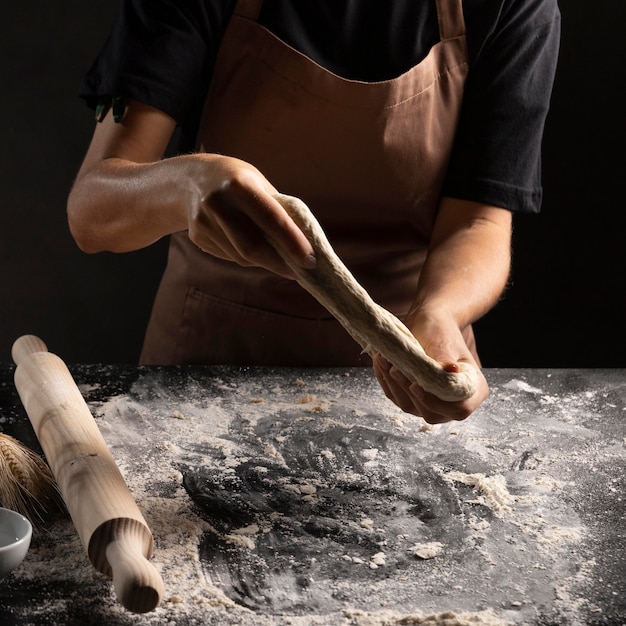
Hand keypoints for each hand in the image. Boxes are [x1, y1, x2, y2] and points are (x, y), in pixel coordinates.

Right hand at [185, 155, 315, 277]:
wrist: (189, 179)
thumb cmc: (237, 181)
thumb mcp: (258, 184)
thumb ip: (277, 210)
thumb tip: (303, 244)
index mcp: (240, 185)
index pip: (273, 220)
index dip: (293, 243)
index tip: (310, 260)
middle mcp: (218, 203)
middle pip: (252, 247)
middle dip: (278, 263)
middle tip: (297, 272)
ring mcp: (204, 221)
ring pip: (241, 256)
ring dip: (264, 263)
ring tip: (278, 261)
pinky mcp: (197, 235)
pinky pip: (229, 256)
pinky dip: (246, 258)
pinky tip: (251, 249)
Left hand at [372, 313, 488, 423]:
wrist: (427, 325)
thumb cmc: (441, 331)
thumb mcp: (445, 342)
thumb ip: (446, 358)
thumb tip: (452, 370)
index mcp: (473, 390)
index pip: (460, 409)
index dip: (438, 402)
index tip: (417, 385)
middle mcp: (453, 403)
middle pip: (431, 412)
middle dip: (409, 391)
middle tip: (395, 368)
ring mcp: (430, 404)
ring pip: (409, 406)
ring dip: (394, 384)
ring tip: (385, 360)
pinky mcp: (410, 399)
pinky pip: (395, 397)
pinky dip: (386, 381)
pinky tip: (381, 363)